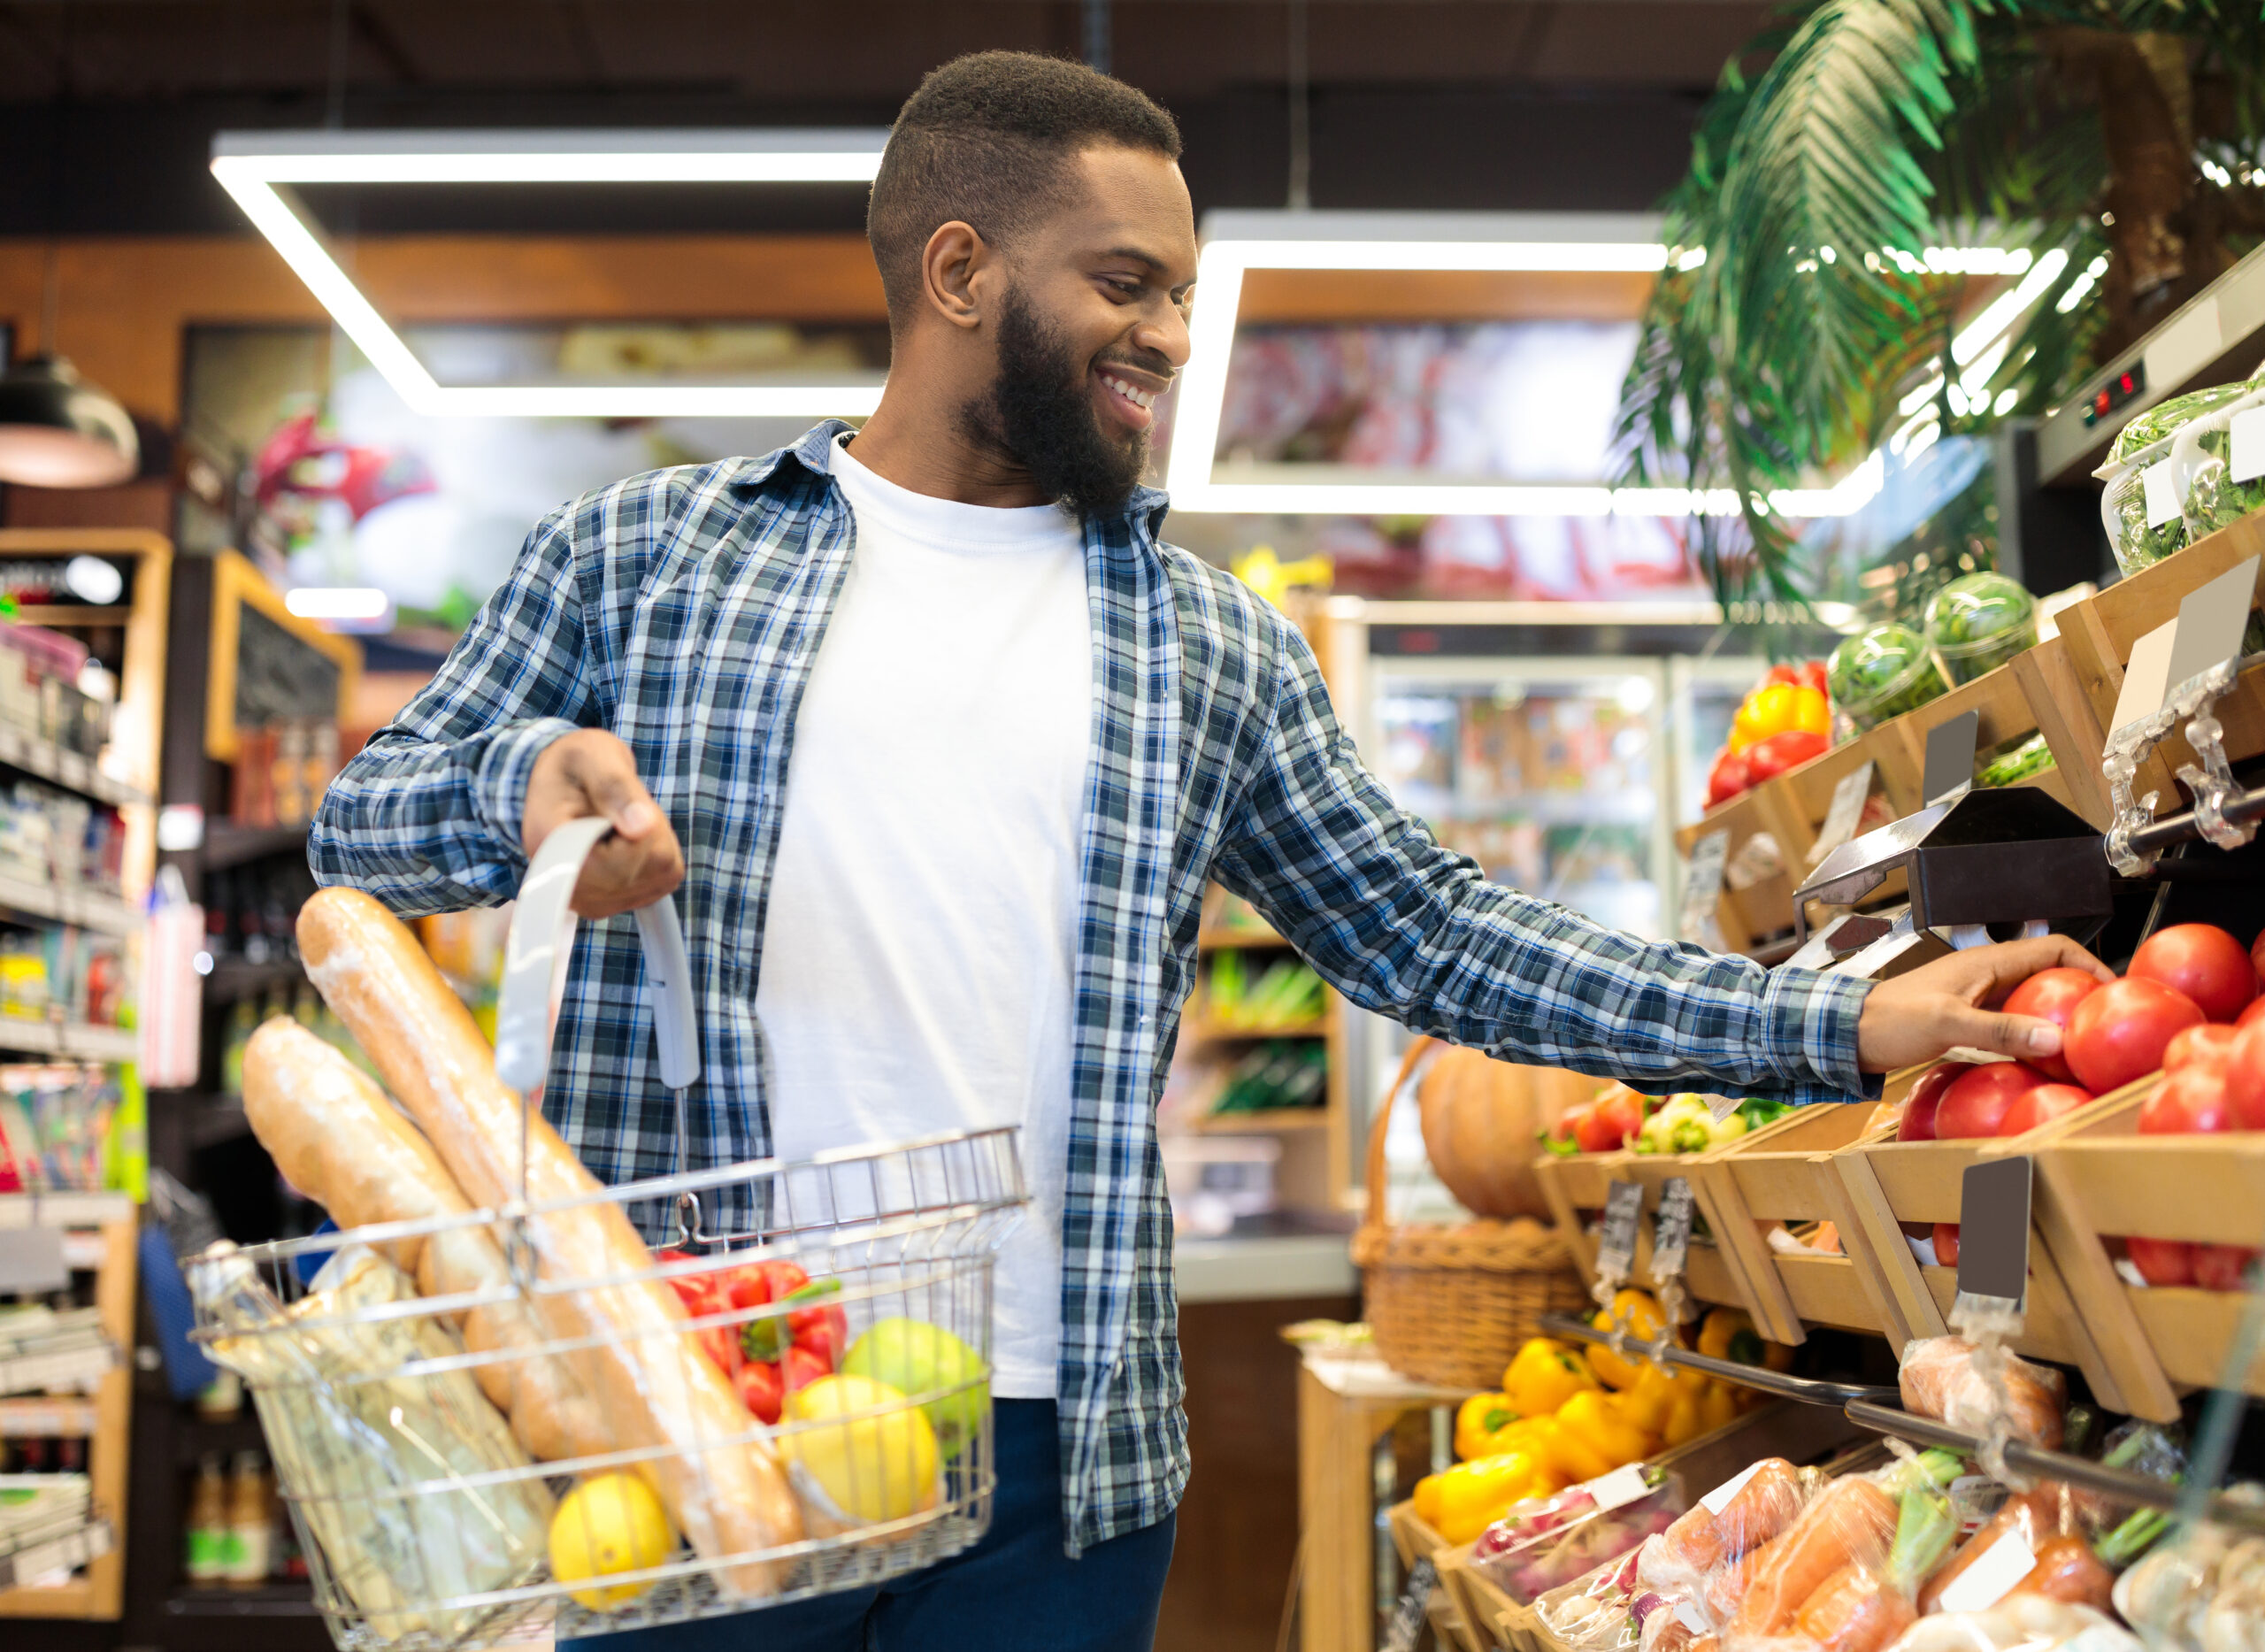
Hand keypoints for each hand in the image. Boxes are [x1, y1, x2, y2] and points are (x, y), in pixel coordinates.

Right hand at [523, 730, 684, 918]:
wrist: (567, 781)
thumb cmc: (576, 764)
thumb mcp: (592, 757)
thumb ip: (614, 787)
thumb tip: (641, 827)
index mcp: (551, 851)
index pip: (612, 868)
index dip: (636, 838)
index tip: (630, 807)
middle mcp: (568, 889)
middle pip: (645, 868)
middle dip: (650, 829)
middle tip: (624, 804)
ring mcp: (593, 902)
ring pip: (662, 872)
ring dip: (655, 839)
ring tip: (623, 818)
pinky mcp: (617, 902)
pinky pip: (667, 878)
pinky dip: (660, 851)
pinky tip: (631, 836)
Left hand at [1855, 935, 2114, 1072]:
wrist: (1848, 1034)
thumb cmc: (1888, 1020)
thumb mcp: (1947, 1024)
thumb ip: (1999, 1031)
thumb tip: (2054, 1037)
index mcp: (1987, 962)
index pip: (2054, 948)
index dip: (2089, 963)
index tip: (2112, 991)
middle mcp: (1986, 976)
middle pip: (2048, 975)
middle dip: (2079, 993)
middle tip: (2102, 1023)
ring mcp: (1978, 998)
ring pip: (2031, 1000)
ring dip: (2055, 1017)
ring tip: (2079, 1043)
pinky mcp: (1967, 1020)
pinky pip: (2012, 1023)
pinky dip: (2030, 1036)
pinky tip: (2039, 1058)